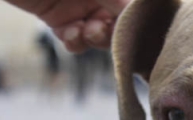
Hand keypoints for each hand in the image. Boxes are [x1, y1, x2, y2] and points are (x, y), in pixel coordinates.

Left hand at [5, 0, 129, 51]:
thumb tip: (133, 12)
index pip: (129, 5)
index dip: (134, 18)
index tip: (133, 28)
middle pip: (118, 22)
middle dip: (114, 31)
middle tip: (102, 28)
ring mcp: (78, 7)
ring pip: (98, 35)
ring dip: (95, 39)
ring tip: (86, 31)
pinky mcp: (58, 19)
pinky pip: (74, 39)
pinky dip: (75, 41)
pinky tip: (70, 33)